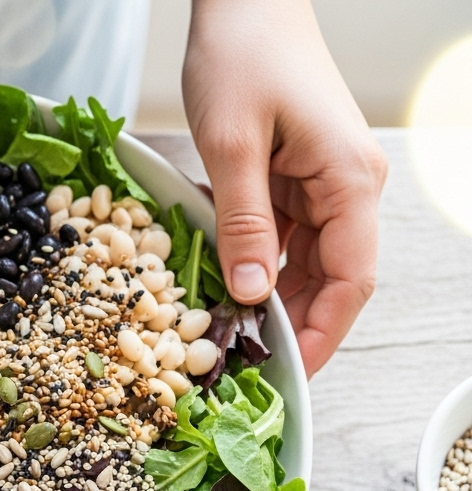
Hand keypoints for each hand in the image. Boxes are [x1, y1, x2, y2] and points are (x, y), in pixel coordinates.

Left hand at [183, 0, 386, 375]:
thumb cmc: (241, 55)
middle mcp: (346, 187)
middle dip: (289, 326)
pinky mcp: (292, 177)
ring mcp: (321, 182)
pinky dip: (251, 262)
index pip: (351, 280)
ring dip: (266, 299)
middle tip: (241, 369)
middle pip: (329, 280)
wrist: (243, 1)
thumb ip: (243, 223)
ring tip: (224, 338)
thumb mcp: (231, 144)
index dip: (323, 334)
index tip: (288, 375)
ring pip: (303, 263)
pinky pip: (279, 236)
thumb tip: (252, 294)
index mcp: (349, 180)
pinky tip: (217, 285)